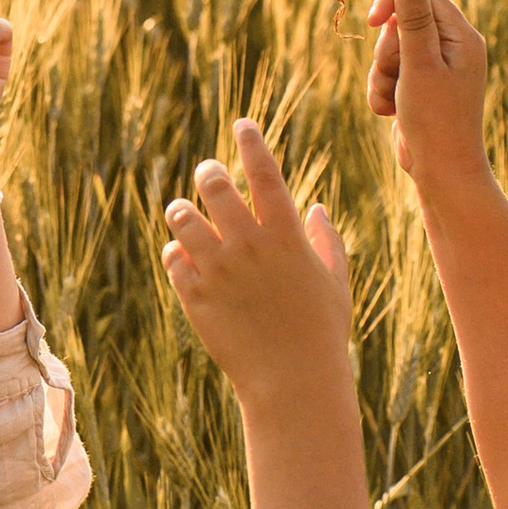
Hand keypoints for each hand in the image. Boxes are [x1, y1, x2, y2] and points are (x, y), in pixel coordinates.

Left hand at [163, 119, 352, 411]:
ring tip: (186, 213)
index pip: (264, 172)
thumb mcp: (335, 285)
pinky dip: (176, 252)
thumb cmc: (321, 334)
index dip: (252, 141)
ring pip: (182, 217)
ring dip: (183, 210)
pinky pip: (172, 257)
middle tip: (208, 173)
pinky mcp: (194, 296)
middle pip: (214, 186)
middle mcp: (249, 246)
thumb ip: (326, 243)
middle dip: (208, 172)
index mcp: (287, 237)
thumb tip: (314, 209)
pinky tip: (184, 256)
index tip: (242, 123)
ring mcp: (218, 271)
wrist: (292, 384)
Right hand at [364, 0, 492, 202]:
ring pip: (390, 51)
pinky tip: (392, 113)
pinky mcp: (420, 88)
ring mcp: (436, 69)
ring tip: (394, 101)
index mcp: (462, 37)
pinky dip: (383, 92)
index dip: (394, 2)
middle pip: (402, 24)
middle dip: (387, 50)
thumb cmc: (436, 120)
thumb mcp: (420, 65)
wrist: (442, 173)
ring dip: (382, 75)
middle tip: (396, 75)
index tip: (372, 21)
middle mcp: (452, 49)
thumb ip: (413, 21)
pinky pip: (389, 75)